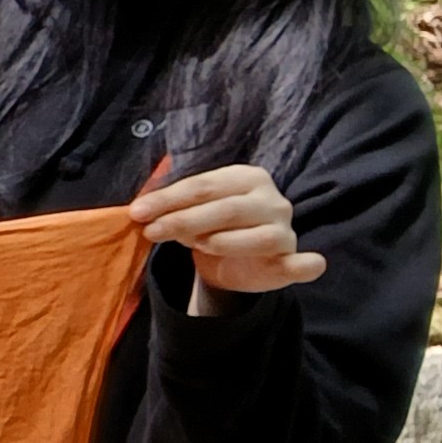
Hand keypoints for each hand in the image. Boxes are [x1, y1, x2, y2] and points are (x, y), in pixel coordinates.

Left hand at [132, 161, 325, 297]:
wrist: (234, 261)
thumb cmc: (210, 226)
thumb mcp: (191, 210)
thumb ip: (173, 207)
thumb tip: (139, 210)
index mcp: (246, 177)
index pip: (203, 186)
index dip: (167, 199)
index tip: (136, 212)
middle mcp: (272, 200)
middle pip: (225, 208)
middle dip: (183, 221)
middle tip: (150, 232)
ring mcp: (286, 229)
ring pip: (256, 236)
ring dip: (218, 243)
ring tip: (193, 247)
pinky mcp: (293, 259)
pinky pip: (303, 263)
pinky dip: (304, 264)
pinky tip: (296, 264)